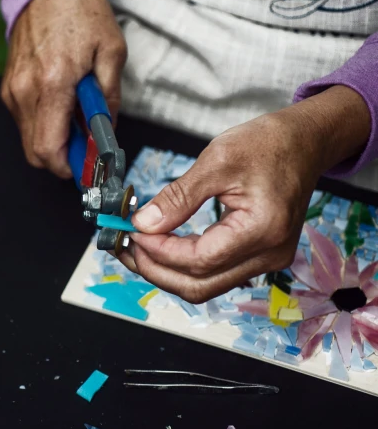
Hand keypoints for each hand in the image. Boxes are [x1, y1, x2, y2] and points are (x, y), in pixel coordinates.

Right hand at [1, 0, 126, 177]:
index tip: (90, 168)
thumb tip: (107, 134)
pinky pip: (25, 123)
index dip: (70, 168)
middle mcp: (25, 91)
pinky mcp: (7, 89)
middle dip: (63, 159)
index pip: (49, 149)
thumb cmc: (81, 14)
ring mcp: (12, 91)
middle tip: (87, 145)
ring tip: (77, 117)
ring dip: (54, 141)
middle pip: (36, 154)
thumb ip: (109, 99)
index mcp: (53, 83)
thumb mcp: (111, 52)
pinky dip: (44, 126)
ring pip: (29, 141)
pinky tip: (61, 106)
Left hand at [118, 86, 371, 302]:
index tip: (132, 232)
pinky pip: (214, 273)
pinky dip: (184, 265)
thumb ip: (178, 197)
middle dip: (156, 271)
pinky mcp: (258, 256)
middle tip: (126, 247)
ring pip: (205, 285)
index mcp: (262, 230)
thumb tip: (145, 224)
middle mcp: (268, 255)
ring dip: (166, 271)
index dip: (159, 251)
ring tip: (136, 248)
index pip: (198, 260)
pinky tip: (161, 247)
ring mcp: (266, 260)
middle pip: (199, 286)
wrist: (303, 142)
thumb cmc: (268, 144)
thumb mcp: (216, 160)